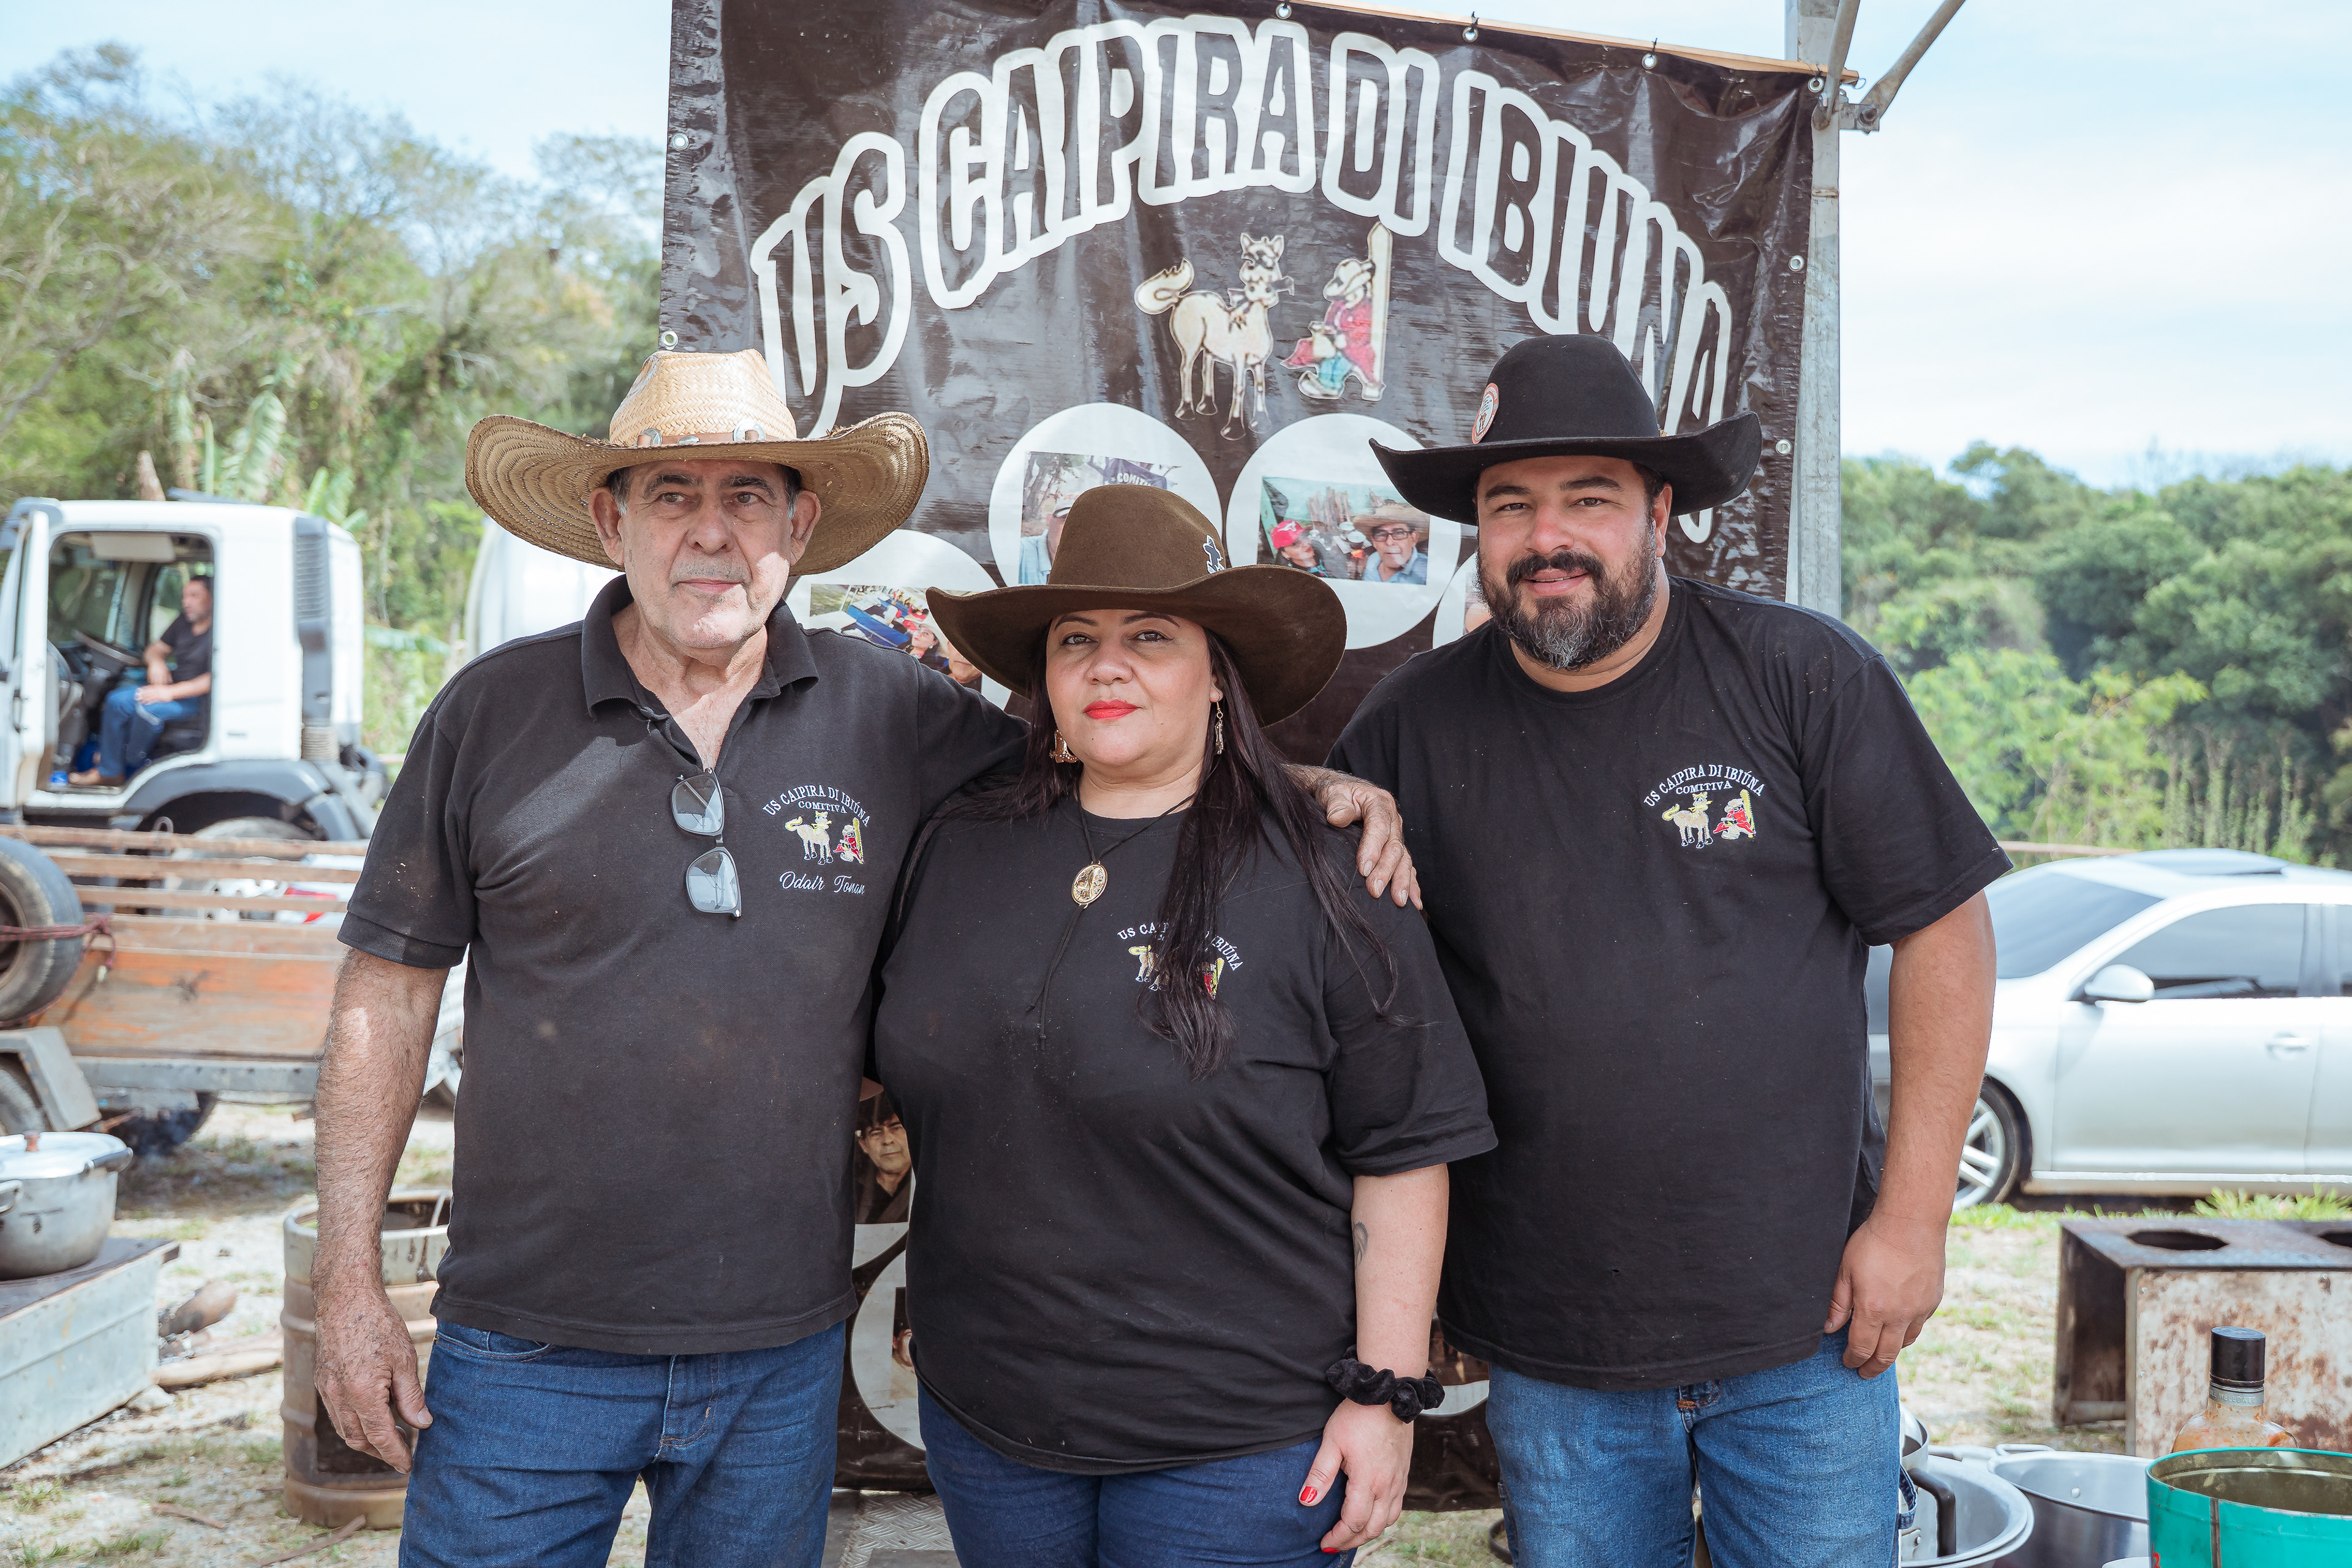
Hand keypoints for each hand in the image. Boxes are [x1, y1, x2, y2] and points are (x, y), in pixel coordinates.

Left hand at [135, 684, 171, 704]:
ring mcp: (158, 694)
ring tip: (140, 701)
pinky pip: (155, 700)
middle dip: (142, 695)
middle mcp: (156, 690)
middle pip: (148, 692)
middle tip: (137, 697)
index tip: (137, 691)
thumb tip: (149, 688)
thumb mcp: (160, 686)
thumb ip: (154, 687)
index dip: (143, 689)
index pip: (148, 688)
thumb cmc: (166, 689)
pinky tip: (147, 703)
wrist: (172, 691)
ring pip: (150, 696)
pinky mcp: (161, 698)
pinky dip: (150, 702)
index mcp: (156, 687)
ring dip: (145, 699)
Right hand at [314, 1277, 430, 1470]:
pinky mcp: (322, 1382)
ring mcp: (326, 1391)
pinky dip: (355, 1423)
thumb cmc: (377, 1324)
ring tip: (392, 1438)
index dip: (397, 1454)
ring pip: (346, 1430)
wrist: (344, 1298)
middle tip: (404, 1453)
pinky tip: (373, 1416)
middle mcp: (339, 1398)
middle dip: (382, 1452)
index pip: (381, 1437)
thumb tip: (423, 1424)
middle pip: (360, 1439)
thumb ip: (411, 1396)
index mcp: (362, 1394)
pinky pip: (338, 1414)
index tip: (409, 1466)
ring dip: (367, 1440)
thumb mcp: (404, 1359)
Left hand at [1303, 1400, 1413, 1553]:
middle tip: (1334, 1543)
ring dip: (1370, 1531)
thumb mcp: (1332, 1441)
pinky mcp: (1404, 1472)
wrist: (1389, 1393)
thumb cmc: (1357, 1415)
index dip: (1338, 1536)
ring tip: (1352, 1532)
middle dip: (1353, 1539)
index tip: (1324, 1543)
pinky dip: (1384, 1517)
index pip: (1354, 1521)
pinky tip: (1372, 1512)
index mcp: (1368, 1481)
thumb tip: (1307, 1501)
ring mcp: (1399, 1479)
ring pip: (1388, 1519)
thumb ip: (1320, 1474)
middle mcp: (1388, 1485)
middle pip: (1373, 1527)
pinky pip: (1397, 1505)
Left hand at [1310, 772, 1419, 908]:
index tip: (1363, 869)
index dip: (1372, 848)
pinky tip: (1414, 902)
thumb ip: (1337, 804)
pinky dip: (1411, 884)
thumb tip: (1337, 817)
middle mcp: (1393, 820)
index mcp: (1379, 803)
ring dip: (1402, 881)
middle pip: (1394, 847)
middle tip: (1375, 891)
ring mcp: (1395, 835)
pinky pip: (1407, 866)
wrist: (1340, 793)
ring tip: (1398, 901)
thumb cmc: (1336, 794)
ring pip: (1403, 859)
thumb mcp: (1333, 793)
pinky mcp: (1394, 848)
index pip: (1379, 827)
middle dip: (1386, 871)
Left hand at [1824, 1211, 1947, 1377]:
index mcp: (1873, 1310)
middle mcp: (1899, 1316)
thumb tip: (1829, 1328)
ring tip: (1880, 1355)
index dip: (1853, 1359)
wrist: (1912, 1223)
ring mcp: (1919, 1310)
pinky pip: (1918, 1326)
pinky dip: (1906, 1333)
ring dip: (1891, 1352)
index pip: (1861, 1348)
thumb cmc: (1874, 1242)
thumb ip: (1838, 1302)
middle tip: (1864, 1373)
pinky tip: (1898, 1330)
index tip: (1847, 1363)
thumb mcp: (1845, 1269)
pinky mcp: (1932, 1301)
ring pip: (1905, 1343)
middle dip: (1873, 1368)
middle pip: (1886, 1355)